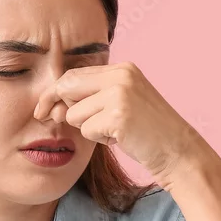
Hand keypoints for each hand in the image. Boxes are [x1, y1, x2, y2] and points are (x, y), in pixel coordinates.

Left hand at [32, 61, 208, 189]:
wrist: (178, 151)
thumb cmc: (147, 133)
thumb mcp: (121, 105)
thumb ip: (93, 97)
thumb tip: (52, 105)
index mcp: (122, 69)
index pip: (74, 75)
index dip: (54, 93)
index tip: (42, 110)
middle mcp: (121, 75)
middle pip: (67, 87)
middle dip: (58, 108)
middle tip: (64, 122)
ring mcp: (120, 94)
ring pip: (74, 113)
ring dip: (89, 129)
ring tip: (115, 132)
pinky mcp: (119, 115)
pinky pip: (87, 130)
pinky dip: (99, 140)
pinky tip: (120, 139)